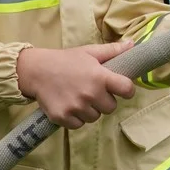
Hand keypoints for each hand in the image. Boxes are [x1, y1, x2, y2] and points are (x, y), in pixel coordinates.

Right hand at [15, 40, 136, 128]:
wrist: (36, 70)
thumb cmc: (66, 60)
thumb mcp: (90, 52)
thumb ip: (112, 51)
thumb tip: (133, 44)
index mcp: (100, 77)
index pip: (127, 89)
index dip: (127, 89)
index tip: (121, 88)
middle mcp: (90, 94)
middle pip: (111, 107)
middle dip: (104, 100)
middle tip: (92, 90)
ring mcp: (76, 107)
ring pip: (95, 117)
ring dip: (90, 110)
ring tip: (78, 96)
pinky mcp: (63, 118)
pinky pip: (79, 125)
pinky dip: (76, 118)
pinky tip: (69, 104)